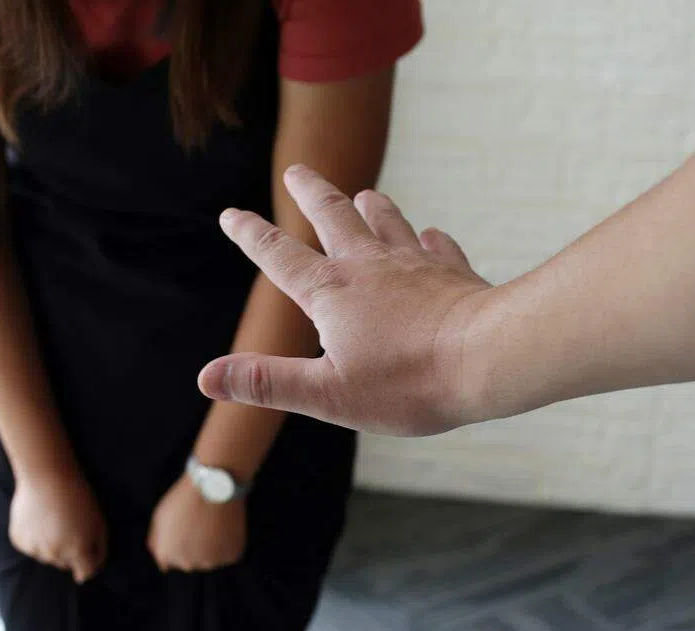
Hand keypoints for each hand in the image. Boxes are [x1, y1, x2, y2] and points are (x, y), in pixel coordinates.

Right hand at [9, 466, 107, 583]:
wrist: (46, 476)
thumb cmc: (78, 497)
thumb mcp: (99, 522)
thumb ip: (98, 550)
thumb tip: (89, 573)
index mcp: (78, 550)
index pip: (85, 573)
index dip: (90, 565)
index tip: (89, 554)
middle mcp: (55, 554)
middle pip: (66, 564)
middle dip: (71, 551)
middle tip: (70, 526)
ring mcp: (34, 549)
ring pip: (47, 556)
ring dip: (52, 544)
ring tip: (54, 520)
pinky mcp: (19, 540)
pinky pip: (31, 547)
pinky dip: (35, 538)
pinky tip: (39, 519)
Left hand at [147, 476, 246, 572]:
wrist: (214, 484)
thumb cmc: (186, 497)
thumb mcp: (160, 517)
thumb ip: (157, 542)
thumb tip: (163, 565)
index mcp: (165, 554)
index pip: (168, 561)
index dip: (176, 543)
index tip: (184, 527)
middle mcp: (186, 564)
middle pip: (190, 562)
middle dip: (193, 547)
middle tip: (200, 522)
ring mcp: (210, 562)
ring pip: (210, 558)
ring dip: (212, 546)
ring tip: (213, 521)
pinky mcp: (230, 556)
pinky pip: (227, 553)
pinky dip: (228, 542)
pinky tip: (225, 524)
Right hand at [198, 165, 491, 435]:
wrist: (488, 358)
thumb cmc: (408, 382)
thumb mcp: (328, 394)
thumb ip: (267, 382)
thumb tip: (206, 377)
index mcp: (331, 293)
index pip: (279, 256)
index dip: (251, 235)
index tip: (231, 213)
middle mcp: (369, 266)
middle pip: (333, 216)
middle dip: (311, 193)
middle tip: (297, 171)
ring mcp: (414, 264)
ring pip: (387, 221)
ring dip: (371, 206)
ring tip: (364, 195)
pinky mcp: (452, 272)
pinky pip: (437, 246)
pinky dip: (429, 239)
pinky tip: (430, 237)